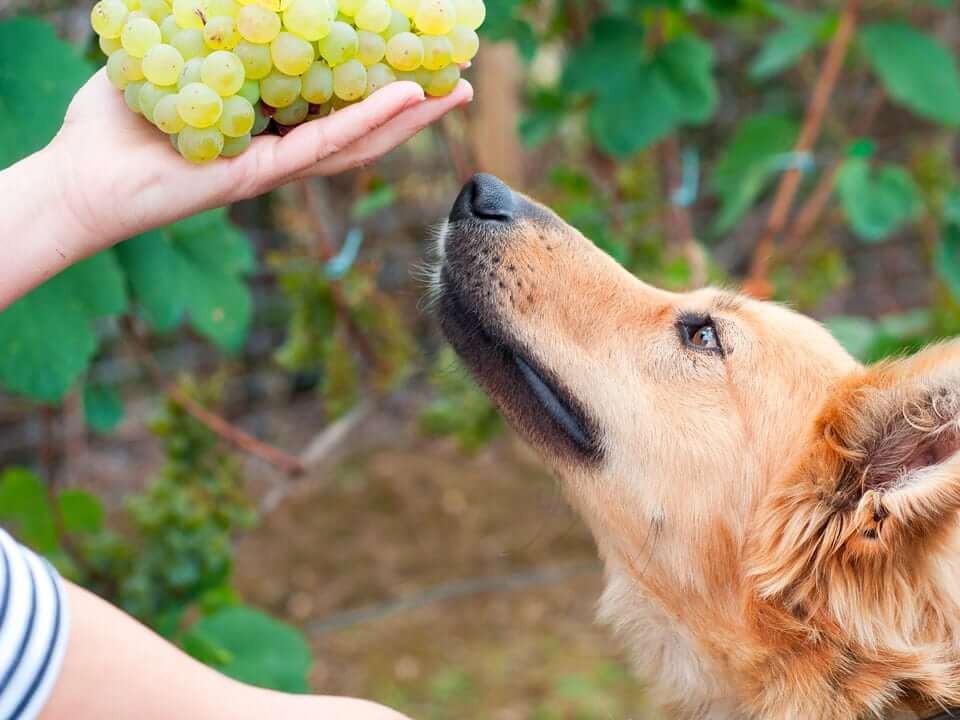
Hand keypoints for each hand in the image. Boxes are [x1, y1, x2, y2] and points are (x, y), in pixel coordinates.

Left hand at [49, 69, 472, 257]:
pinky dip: (368, 122)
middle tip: (457, 77)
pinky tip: (407, 98)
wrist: (81, 177)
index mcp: (266, 122)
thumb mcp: (169, 55)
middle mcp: (280, 147)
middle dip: (413, 105)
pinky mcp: (261, 175)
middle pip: (361, 126)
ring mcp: (275, 164)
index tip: (412, 54)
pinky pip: (324, 145)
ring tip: (454, 90)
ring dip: (410, 118)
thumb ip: (204, 31)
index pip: (333, 101)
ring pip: (357, 142)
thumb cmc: (115, 123)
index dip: (376, 81)